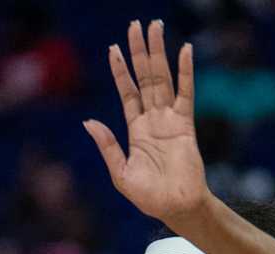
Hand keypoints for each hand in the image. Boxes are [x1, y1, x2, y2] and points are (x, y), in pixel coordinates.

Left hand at [83, 20, 207, 227]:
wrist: (176, 208)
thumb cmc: (149, 197)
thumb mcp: (120, 173)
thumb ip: (107, 146)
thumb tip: (88, 121)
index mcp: (135, 130)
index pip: (127, 92)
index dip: (120, 70)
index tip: (113, 48)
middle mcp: (152, 119)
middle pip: (144, 77)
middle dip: (139, 52)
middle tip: (136, 25)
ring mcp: (170, 119)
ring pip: (162, 78)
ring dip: (158, 53)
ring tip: (155, 27)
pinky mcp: (186, 124)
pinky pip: (186, 92)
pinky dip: (186, 71)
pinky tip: (185, 50)